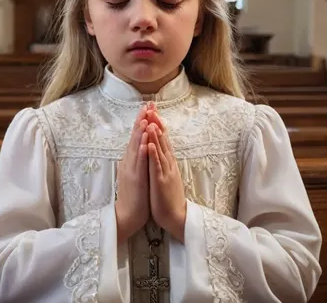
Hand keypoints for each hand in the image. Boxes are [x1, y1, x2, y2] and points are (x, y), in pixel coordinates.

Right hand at [114, 106, 150, 243]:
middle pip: (135, 137)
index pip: (136, 137)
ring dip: (140, 132)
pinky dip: (141, 151)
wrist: (126, 216)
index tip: (148, 108)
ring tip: (145, 118)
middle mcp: (129, 161)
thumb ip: (135, 160)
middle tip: (147, 104)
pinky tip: (144, 142)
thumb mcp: (134, 174)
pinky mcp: (135, 179)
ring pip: (136, 147)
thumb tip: (138, 147)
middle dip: (141, 120)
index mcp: (130, 160)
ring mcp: (131, 169)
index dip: (142, 122)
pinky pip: (139, 163)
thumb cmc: (133, 197)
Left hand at [145, 103, 186, 242]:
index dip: (158, 125)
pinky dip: (153, 154)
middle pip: (162, 140)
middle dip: (157, 124)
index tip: (152, 111)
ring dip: (155, 135)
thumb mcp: (166, 176)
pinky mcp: (161, 182)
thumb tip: (160, 151)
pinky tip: (149, 144)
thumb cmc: (168, 198)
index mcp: (167, 163)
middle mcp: (168, 164)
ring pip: (160, 150)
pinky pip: (156, 166)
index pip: (163, 140)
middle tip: (152, 108)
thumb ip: (163, 163)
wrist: (176, 217)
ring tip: (151, 120)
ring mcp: (165, 172)